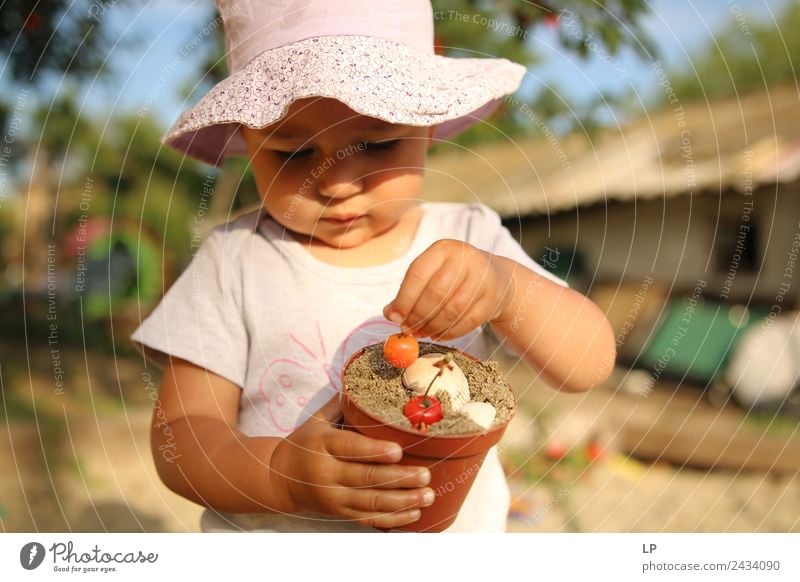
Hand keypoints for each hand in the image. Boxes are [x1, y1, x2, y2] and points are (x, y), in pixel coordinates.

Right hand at [270, 395, 433, 528]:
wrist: (280, 478)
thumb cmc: (306, 442)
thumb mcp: (317, 420)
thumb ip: (343, 403)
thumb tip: (372, 379)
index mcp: (322, 444)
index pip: (350, 448)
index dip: (375, 451)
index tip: (399, 451)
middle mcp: (327, 473)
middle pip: (366, 478)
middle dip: (399, 478)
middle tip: (426, 474)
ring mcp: (333, 497)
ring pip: (371, 502)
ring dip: (403, 501)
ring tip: (428, 495)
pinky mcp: (339, 513)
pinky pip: (368, 519)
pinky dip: (393, 519)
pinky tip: (415, 514)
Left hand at [383, 239, 514, 339]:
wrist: (496, 277)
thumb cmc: (454, 277)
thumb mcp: (431, 275)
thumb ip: (409, 292)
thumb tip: (389, 313)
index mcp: (443, 249)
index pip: (418, 274)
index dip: (404, 299)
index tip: (395, 318)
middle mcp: (464, 259)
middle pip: (436, 293)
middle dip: (418, 315)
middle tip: (409, 329)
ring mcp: (482, 278)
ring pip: (453, 309)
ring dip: (433, 326)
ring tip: (422, 333)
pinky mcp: (492, 298)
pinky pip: (468, 321)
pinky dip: (450, 333)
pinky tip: (438, 335)